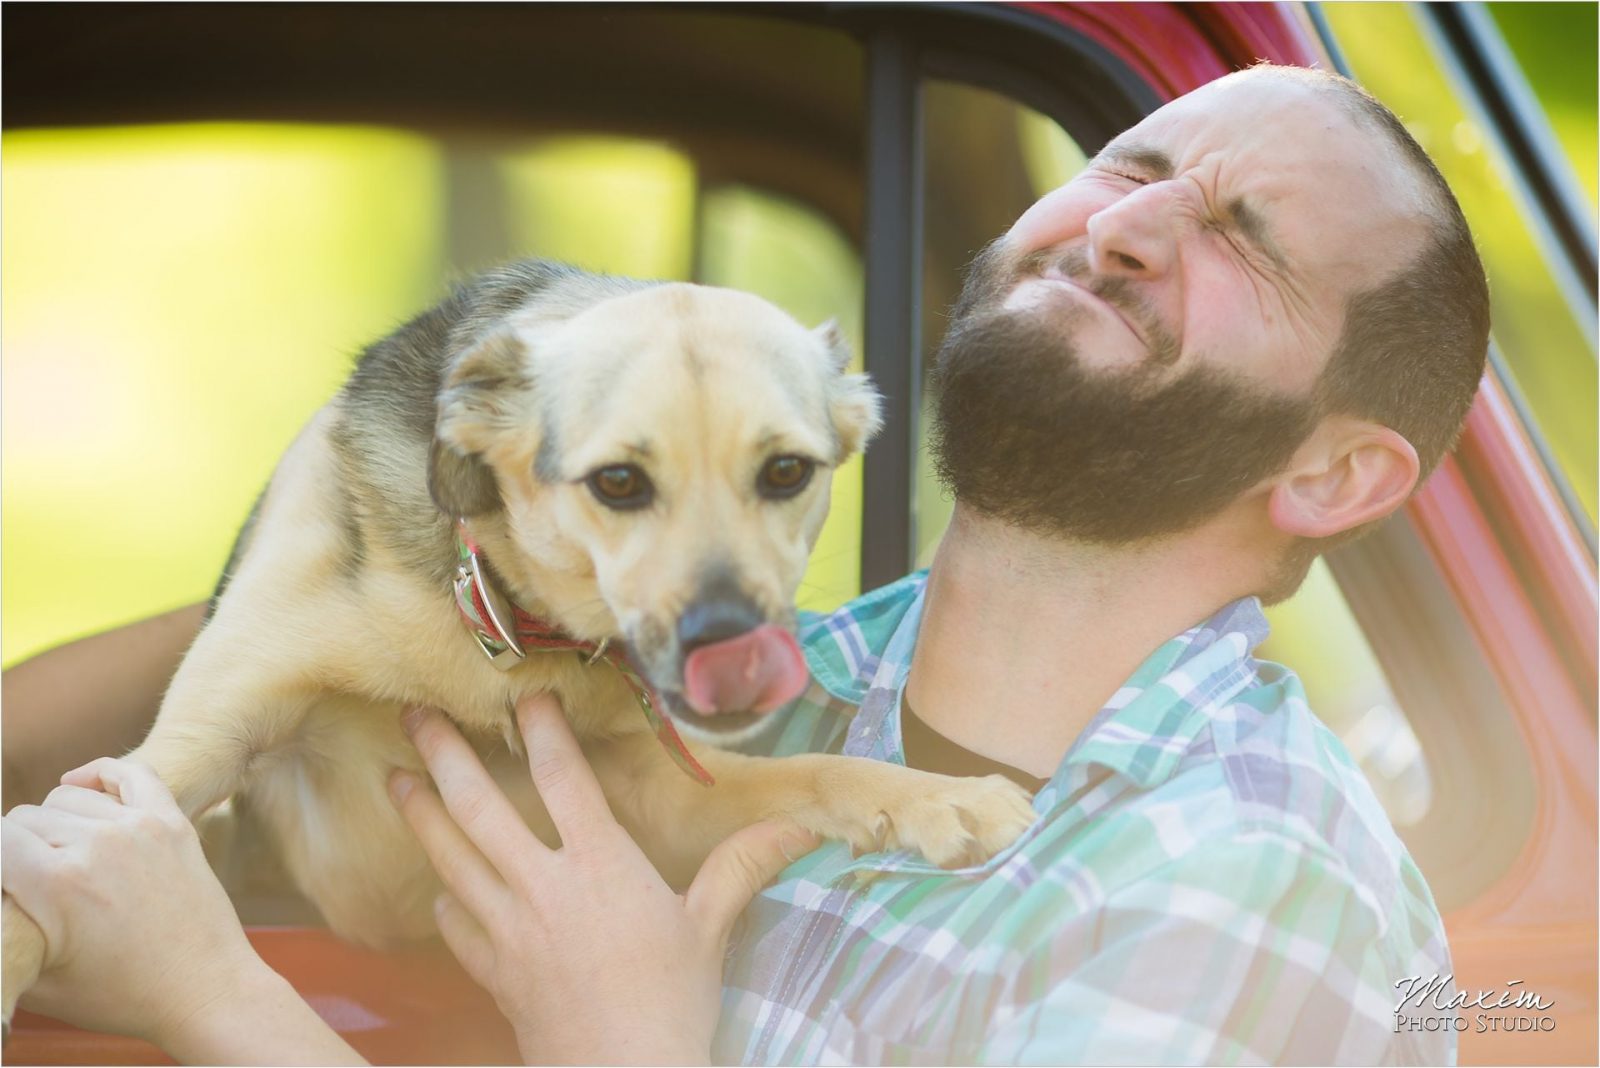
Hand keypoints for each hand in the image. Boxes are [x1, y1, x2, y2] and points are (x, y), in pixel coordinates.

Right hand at [0, 759, 259, 1045]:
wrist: (204, 989)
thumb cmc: (122, 995)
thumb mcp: (42, 978)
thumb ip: (7, 933)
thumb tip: (6, 901)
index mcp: (55, 884)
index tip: (8, 880)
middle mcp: (97, 844)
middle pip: (27, 817)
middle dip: (19, 847)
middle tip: (31, 880)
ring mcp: (139, 827)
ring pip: (69, 797)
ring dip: (55, 821)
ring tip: (60, 856)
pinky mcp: (173, 822)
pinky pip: (131, 774)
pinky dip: (100, 774)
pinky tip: (80, 786)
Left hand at [392, 696, 817, 1064]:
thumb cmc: (671, 1002)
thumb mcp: (710, 928)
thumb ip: (741, 867)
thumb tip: (798, 826)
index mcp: (600, 865)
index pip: (562, 778)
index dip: (541, 729)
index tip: (523, 692)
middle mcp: (543, 887)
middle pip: (479, 809)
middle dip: (444, 756)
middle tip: (415, 715)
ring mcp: (508, 930)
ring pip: (450, 859)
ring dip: (421, 815)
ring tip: (396, 779)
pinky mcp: (492, 972)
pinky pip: (454, 925)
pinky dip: (443, 899)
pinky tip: (441, 888)